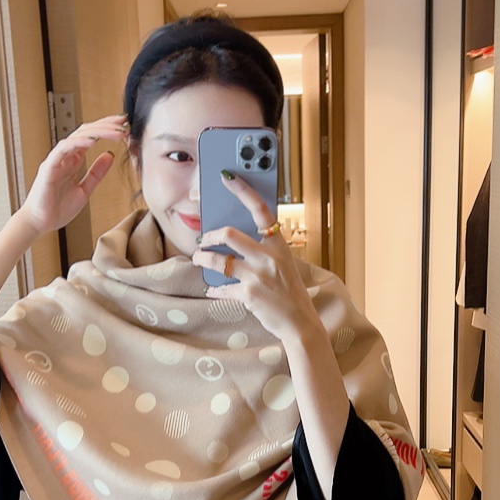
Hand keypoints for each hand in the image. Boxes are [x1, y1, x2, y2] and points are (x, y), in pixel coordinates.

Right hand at [19, 114, 127, 235]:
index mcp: (72, 160)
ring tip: (116, 130)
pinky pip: (64, 149)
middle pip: (86, 132)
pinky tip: (93, 140)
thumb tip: (109, 155)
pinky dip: (78, 143)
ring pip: (77, 137)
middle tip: (124, 122)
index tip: (124, 125)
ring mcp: (56, 160)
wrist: (39, 223)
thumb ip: (96, 173)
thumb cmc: (57, 208)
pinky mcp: (49, 167)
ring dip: (98, 131)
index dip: (107, 129)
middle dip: (106, 125)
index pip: (90, 137)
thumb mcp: (85, 190)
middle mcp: (64, 156)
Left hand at [191, 171, 320, 344]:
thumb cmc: (289, 292)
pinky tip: (211, 290)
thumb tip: (233, 239)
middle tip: (202, 240)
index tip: (226, 176)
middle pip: (229, 234)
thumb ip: (263, 250)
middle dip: (209, 236)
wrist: (300, 322)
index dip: (242, 190)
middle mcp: (268, 257)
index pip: (260, 209)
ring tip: (199, 259)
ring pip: (219, 260)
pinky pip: (222, 288)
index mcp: (278, 245)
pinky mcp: (249, 295)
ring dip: (203, 259)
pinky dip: (214, 289)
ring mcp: (258, 276)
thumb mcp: (283, 264)